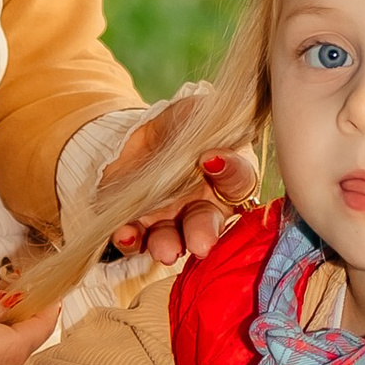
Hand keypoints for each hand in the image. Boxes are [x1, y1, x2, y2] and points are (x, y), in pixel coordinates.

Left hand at [103, 101, 261, 267]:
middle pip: (207, 224)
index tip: (211, 159)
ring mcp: (169, 221)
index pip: (238, 179)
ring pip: (172, 240)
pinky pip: (135, 239)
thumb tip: (217, 141)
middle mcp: (202, 207)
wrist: (136, 136)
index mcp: (226, 179)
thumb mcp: (198, 114)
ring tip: (165, 250)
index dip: (228, 170)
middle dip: (203, 234)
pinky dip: (130, 240)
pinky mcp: (137, 226)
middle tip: (200, 243)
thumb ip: (213, 123)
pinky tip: (127, 234)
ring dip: (167, 246)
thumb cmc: (179, 124)